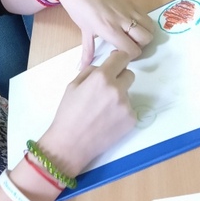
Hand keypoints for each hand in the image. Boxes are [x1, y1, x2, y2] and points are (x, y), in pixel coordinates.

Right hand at [39, 50, 135, 175]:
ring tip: (102, 109)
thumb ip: (91, 71)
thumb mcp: (73, 85)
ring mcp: (126, 106)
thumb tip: (104, 66)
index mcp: (101, 78)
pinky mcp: (131, 121)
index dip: (118, 59)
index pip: (122, 57)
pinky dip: (120, 112)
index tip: (115, 62)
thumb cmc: (68, 113)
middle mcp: (117, 90)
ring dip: (119, 96)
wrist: (71, 143)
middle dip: (120, 78)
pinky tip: (107, 120)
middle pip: (129, 74)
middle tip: (106, 89)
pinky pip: (129, 109)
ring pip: (128, 93)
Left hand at [44, 0, 153, 69]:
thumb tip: (84, 68)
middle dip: (140, 45)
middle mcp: (122, 20)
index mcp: (110, 30)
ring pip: (150, 26)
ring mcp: (128, 9)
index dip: (129, 56)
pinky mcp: (130, 1)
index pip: (132, 50)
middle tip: (128, 44)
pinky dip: (142, 22)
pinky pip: (145, 15)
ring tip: (132, 35)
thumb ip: (88, 51)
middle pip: (146, 38)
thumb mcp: (84, 32)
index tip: (119, 54)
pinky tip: (131, 24)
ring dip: (144, 34)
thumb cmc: (78, 10)